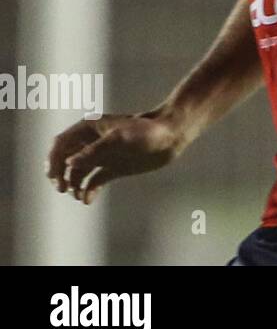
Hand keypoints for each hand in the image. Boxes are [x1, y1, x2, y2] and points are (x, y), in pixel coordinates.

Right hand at [46, 111, 185, 204]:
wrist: (171, 136)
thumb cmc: (146, 131)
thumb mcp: (120, 138)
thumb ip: (94, 150)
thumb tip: (70, 162)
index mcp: (89, 129)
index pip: (60, 144)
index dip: (53, 160)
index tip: (54, 176)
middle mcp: (92, 143)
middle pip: (65, 160)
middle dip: (59, 174)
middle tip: (62, 188)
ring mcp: (102, 156)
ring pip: (77, 172)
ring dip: (73, 185)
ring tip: (78, 195)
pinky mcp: (113, 168)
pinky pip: (93, 181)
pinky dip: (87, 191)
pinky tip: (87, 199)